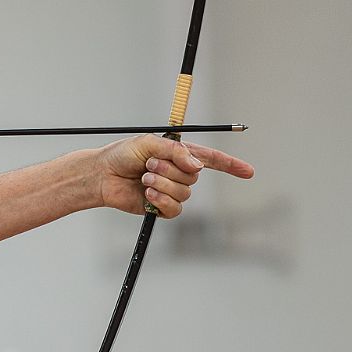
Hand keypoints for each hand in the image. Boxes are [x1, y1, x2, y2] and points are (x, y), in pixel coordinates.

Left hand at [95, 135, 253, 217]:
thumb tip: (198, 167)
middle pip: (193, 176)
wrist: (102, 175)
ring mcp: (171, 191)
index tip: (249, 172)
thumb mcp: (149, 142)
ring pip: (184, 192)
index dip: (231, 165)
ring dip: (163, 183)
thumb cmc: (123, 155)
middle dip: (170, 168)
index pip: (212, 160)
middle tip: (148, 164)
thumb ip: (176, 151)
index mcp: (180, 155)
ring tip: (144, 178)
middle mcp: (178, 173)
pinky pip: (174, 209)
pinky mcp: (161, 207)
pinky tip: (147, 194)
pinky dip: (162, 200)